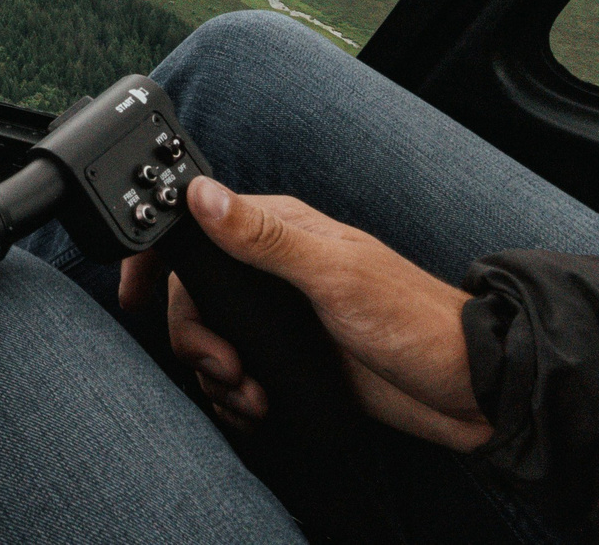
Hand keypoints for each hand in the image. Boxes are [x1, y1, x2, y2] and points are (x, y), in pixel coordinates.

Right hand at [118, 178, 492, 451]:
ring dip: (217, 374)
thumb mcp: (334, 275)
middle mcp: (274, 267)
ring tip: (250, 395)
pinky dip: (236, 395)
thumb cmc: (413, 322)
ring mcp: (280, 315)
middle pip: (194, 295)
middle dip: (195, 338)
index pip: (195, 226)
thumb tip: (203, 193)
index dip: (156, 258)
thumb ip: (264, 236)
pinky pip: (237, 373)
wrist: (465, 389)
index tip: (134, 294)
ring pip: (211, 338)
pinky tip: (258, 405)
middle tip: (224, 368)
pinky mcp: (291, 357)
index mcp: (280, 228)